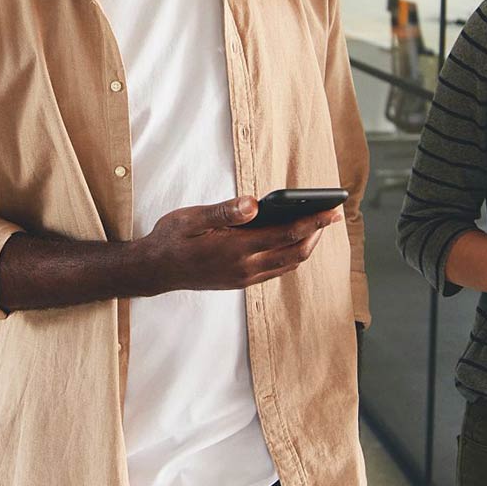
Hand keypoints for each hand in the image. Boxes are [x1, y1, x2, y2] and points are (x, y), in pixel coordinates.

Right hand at [136, 196, 342, 294]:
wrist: (154, 271)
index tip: (332, 210)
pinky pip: (276, 271)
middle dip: (317, 233)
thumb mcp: (192, 218)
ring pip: (289, 264)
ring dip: (307, 246)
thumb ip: (224, 212)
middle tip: (332, 214)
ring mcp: (244, 278)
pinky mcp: (240, 282)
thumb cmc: (172, 238)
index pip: (287, 234)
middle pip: (295, 251)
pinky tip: (293, 241)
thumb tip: (253, 203)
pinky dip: (291, 256)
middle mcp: (245, 267)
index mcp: (237, 248)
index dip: (314, 222)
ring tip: (317, 226)